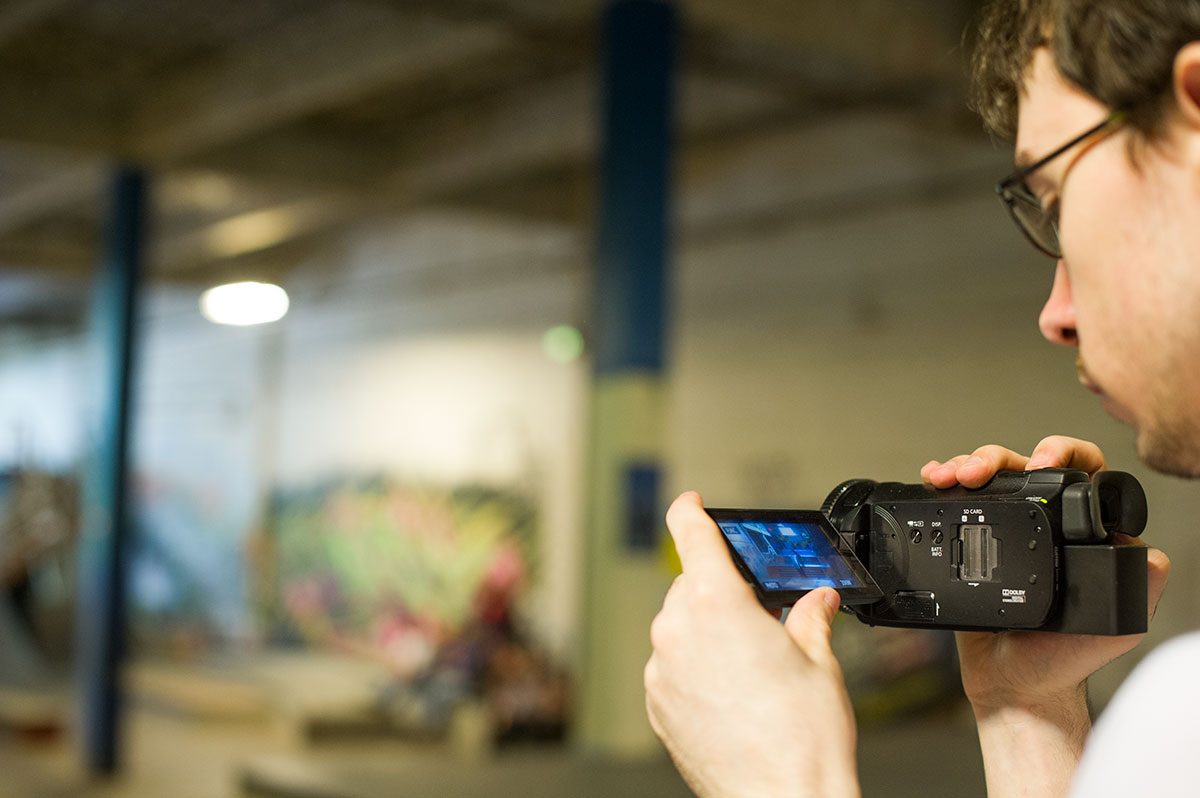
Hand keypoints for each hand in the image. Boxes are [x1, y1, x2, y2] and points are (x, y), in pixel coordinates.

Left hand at [644, 492, 858, 797]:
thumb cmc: (801, 740)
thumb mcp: (820, 663)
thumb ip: (810, 619)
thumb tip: (818, 602)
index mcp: (716, 604)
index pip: (691, 533)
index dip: (690, 510)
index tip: (691, 502)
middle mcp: (677, 631)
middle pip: (689, 586)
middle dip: (720, 593)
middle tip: (758, 619)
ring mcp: (660, 670)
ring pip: (678, 629)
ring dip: (705, 633)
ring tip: (749, 669)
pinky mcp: (655, 705)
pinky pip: (669, 667)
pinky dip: (692, 668)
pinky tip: (729, 694)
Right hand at [921, 436, 1169, 796]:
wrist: (1013, 685)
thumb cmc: (1063, 658)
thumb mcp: (1116, 624)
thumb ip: (1140, 586)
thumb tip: (1150, 550)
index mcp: (1082, 532)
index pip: (1082, 472)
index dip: (1062, 454)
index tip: (1040, 463)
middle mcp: (1044, 524)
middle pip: (1022, 464)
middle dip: (998, 457)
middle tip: (980, 471)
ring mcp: (1003, 530)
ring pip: (987, 476)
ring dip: (966, 464)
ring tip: (951, 475)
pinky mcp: (968, 542)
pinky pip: (955, 501)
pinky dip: (941, 483)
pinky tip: (933, 480)